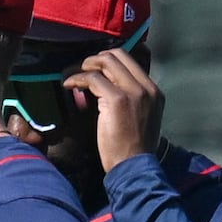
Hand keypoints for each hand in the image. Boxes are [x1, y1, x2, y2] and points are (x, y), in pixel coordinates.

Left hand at [70, 48, 162, 174]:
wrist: (134, 165)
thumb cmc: (132, 147)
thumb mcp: (140, 117)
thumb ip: (131, 99)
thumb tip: (108, 86)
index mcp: (153, 90)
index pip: (130, 60)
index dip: (108, 59)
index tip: (93, 68)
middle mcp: (146, 87)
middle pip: (118, 55)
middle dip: (95, 59)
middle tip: (81, 69)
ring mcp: (133, 92)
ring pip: (106, 62)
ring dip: (84, 66)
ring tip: (72, 77)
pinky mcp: (117, 100)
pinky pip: (93, 79)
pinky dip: (77, 79)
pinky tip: (68, 85)